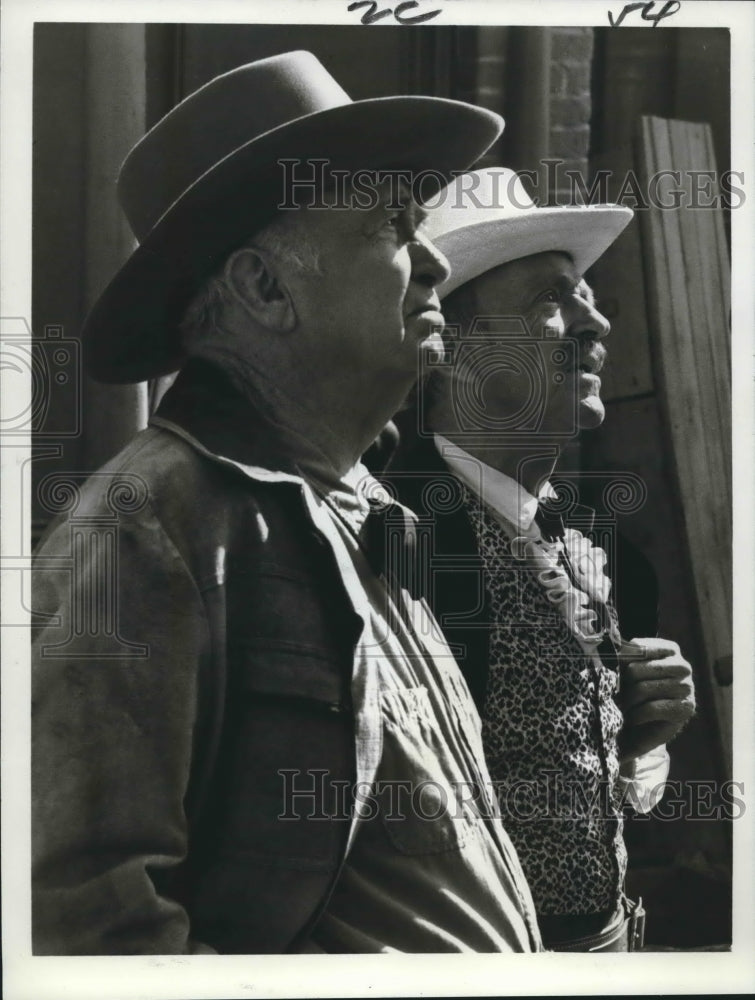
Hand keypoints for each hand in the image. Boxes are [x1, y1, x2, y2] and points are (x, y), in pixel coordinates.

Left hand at [616, 637, 694, 761]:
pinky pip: (651, 708)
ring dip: (628, 702)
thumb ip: (623, 655)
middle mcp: (682, 666)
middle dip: (622, 685)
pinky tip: (633, 718)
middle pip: (636, 669)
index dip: (619, 663)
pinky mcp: (685, 709)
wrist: (641, 730)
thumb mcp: (626, 670)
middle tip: (617, 695)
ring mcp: (687, 687)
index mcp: (669, 650)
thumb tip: (612, 643)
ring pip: (643, 689)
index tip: (614, 674)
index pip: (635, 648)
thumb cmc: (633, 693)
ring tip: (624, 707)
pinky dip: (636, 715)